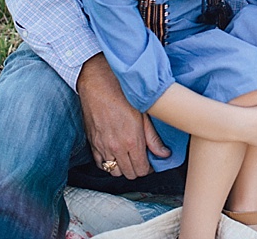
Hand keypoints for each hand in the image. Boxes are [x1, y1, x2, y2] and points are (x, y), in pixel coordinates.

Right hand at [78, 54, 166, 177]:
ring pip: (114, 171)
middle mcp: (116, 147)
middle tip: (141, 158)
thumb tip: (164, 154)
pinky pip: (100, 164)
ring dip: (122, 167)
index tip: (150, 162)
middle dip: (137, 169)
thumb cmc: (123, 94)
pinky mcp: (92, 143)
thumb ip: (153, 138)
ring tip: (128, 157)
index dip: (148, 168)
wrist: (99, 84)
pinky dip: (108, 164)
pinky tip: (114, 154)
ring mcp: (102, 147)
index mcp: (132, 141)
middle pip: (129, 174)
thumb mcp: (144, 114)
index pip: (141, 170)